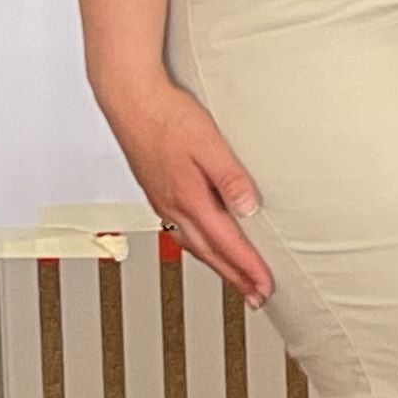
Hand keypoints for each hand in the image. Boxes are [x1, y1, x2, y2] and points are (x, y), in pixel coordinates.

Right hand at [95, 71, 270, 307]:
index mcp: (189, 198)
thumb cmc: (168, 117)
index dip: (248, 267)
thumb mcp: (209, 143)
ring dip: (218, 265)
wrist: (132, 101)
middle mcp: (173, 207)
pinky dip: (199, 247)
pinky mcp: (158, 193)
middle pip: (210, 253)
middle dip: (235, 278)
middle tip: (256, 297)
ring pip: (194, 246)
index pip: (226, 243)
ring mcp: (163, 202)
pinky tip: (205, 244)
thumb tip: (250, 208)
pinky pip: (182, 232)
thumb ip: (230, 177)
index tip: (265, 286)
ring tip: (236, 279)